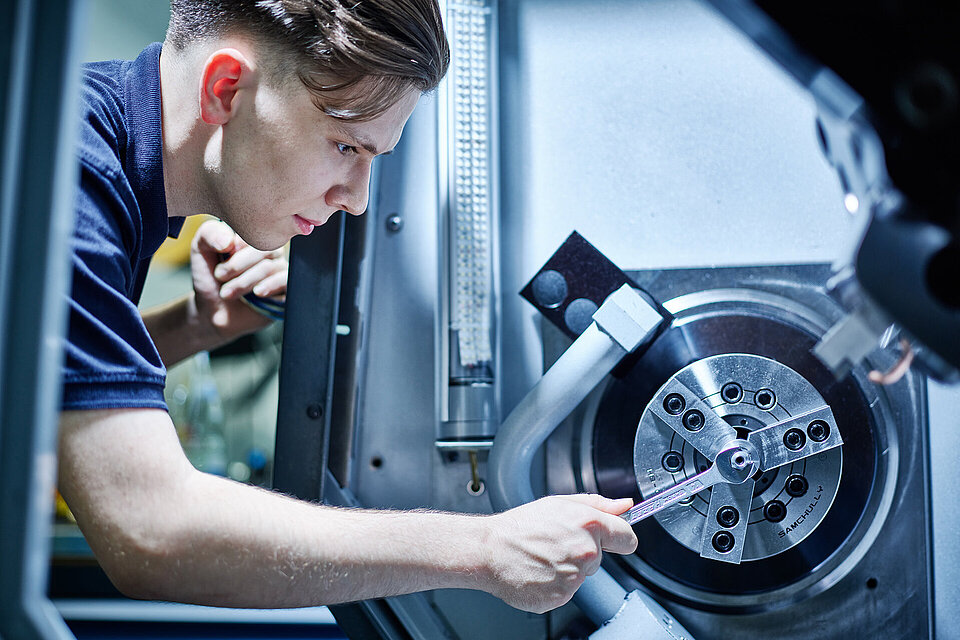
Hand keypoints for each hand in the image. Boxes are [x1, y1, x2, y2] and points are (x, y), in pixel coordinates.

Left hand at [191, 219, 287, 342]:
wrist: (213, 311)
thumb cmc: (209, 279)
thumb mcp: (200, 251)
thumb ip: (210, 234)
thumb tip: (230, 240)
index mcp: (252, 237)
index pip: (255, 231)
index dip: (237, 245)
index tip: (221, 257)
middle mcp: (268, 252)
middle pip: (264, 250)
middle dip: (237, 265)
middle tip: (220, 276)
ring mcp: (279, 270)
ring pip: (270, 267)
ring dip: (244, 282)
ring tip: (227, 293)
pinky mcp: (286, 289)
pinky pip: (287, 281)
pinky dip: (270, 286)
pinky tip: (257, 293)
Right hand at [481, 494, 637, 613]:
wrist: (489, 550)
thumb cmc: (520, 526)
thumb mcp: (559, 503)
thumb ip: (598, 504)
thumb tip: (625, 506)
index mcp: (589, 524)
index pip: (628, 537)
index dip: (619, 537)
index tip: (613, 539)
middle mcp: (586, 552)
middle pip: (601, 557)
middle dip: (584, 551)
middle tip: (557, 543)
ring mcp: (574, 578)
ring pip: (583, 575)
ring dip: (568, 568)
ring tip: (544, 557)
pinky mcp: (561, 597)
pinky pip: (567, 591)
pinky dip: (555, 584)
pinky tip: (539, 571)